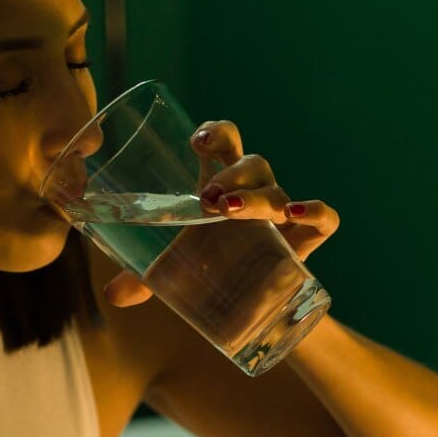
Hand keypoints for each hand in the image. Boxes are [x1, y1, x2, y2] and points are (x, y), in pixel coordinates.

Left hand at [99, 116, 342, 307]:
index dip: (216, 133)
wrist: (254, 304)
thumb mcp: (176, 270)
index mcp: (224, 182)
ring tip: (232, 211)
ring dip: (256, 195)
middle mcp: (256, 189)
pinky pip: (325, 217)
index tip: (196, 142)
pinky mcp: (309, 237)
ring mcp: (285, 211)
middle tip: (207, 198)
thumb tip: (113, 294)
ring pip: (278, 188)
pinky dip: (315, 211)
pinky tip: (295, 215)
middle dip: (230, 174)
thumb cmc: (212, 268)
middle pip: (252, 162)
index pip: (226, 140)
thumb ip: (144, 278)